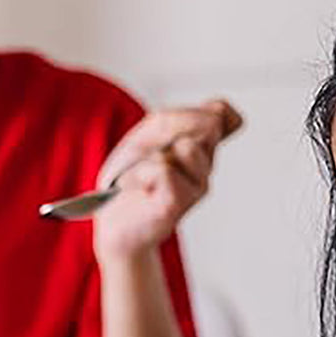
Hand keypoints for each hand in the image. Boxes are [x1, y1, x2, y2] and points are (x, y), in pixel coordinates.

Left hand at [93, 99, 241, 261]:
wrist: (114, 224)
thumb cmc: (129, 178)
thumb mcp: (146, 135)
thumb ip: (176, 118)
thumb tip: (209, 122)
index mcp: (202, 148)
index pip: (222, 112)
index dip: (196, 113)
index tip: (165, 131)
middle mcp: (205, 167)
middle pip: (207, 125)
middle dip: (167, 133)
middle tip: (147, 157)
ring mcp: (197, 187)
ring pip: (186, 146)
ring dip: (153, 155)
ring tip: (141, 174)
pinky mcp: (178, 203)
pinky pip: (165, 169)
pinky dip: (139, 173)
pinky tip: (133, 185)